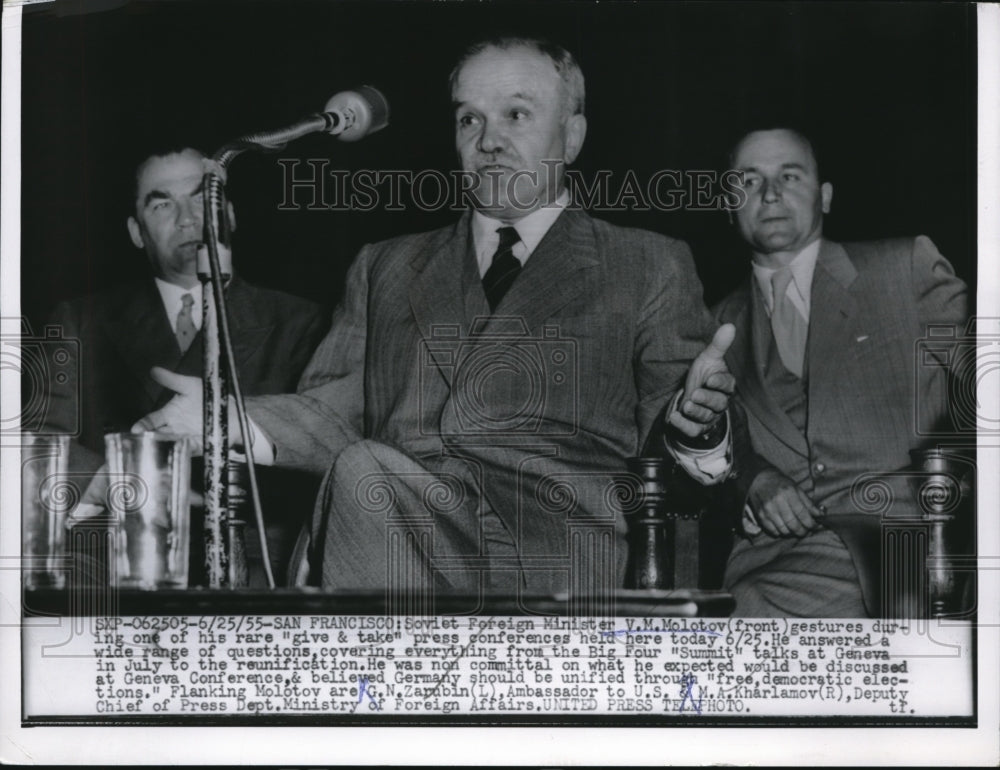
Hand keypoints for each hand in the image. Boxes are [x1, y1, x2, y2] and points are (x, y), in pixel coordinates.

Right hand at [131, 367, 242, 452]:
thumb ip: (171, 380)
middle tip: (143, 439)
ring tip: (157, 442)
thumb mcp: (189, 385)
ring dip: (163, 444)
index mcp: (169, 415)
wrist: (229, 407)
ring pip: (170, 443)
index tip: (136, 429)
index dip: (142, 426)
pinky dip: (183, 449)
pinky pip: (188, 449)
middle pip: (157, 435)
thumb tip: (154, 370)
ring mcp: (185, 437)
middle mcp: (174, 428)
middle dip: (149, 438)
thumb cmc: (207, 396)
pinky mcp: (198, 445)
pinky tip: (178, 447)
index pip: (150, 422)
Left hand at [667, 323, 736, 437]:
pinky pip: (693, 430)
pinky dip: (684, 426)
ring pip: (706, 417)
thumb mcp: (708, 358)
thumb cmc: (703, 375)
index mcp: (725, 385)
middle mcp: (719, 403)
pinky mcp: (697, 427)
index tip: (710, 379)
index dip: (719, 383)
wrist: (691, 395)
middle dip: (706, 399)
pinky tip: (674, 418)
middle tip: (694, 394)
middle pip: (718, 404)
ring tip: (685, 405)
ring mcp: (709, 416)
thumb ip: (718, 344)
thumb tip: (730, 325)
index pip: (727, 385)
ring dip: (695, 412)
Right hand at [747, 468, 822, 536]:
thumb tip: (820, 515)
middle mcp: (777, 501)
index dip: (811, 523)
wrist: (759, 479)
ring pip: (784, 530)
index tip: (814, 525)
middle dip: (803, 531)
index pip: (803, 514)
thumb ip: (809, 503)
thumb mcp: (797, 489)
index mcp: (789, 492)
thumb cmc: (781, 484)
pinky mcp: (760, 515)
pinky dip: (781, 532)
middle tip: (806, 531)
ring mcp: (767, 510)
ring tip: (795, 528)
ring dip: (792, 532)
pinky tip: (784, 527)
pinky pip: (773, 531)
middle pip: (794, 525)